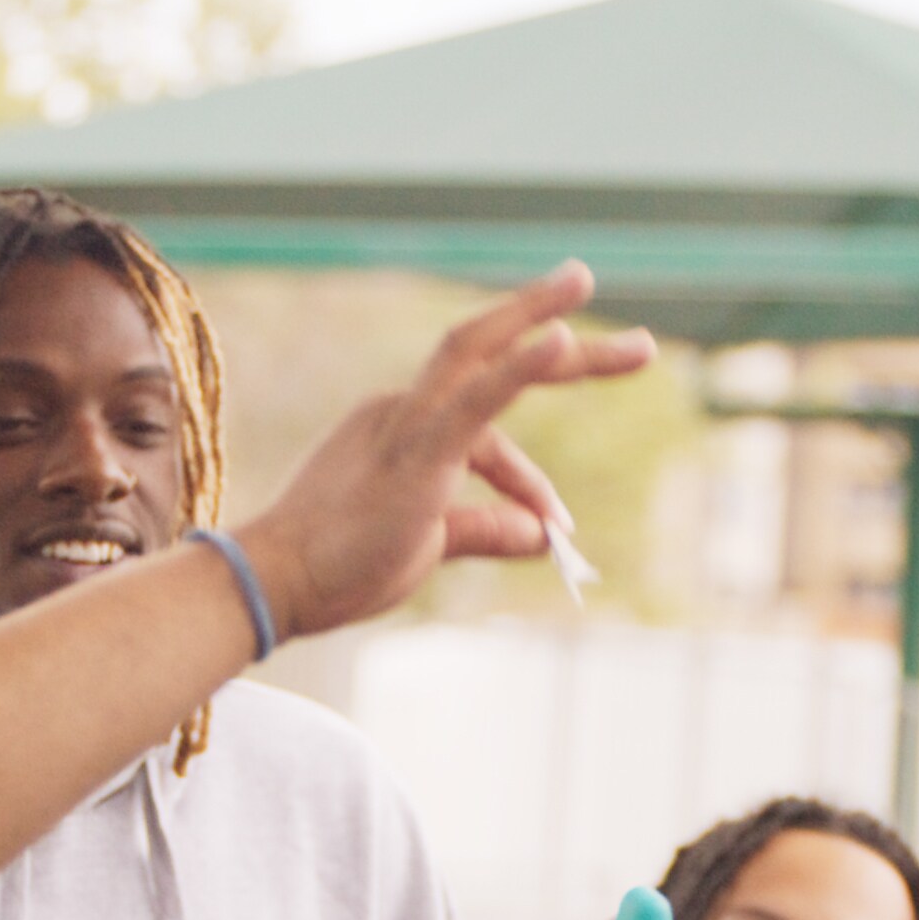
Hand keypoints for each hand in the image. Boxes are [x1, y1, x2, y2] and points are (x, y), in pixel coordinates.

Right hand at [233, 263, 654, 639]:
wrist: (278, 583)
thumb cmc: (338, 567)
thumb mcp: (429, 545)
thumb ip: (485, 528)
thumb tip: (543, 535)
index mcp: (403, 426)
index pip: (485, 426)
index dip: (528, 478)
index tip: (556, 530)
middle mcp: (405, 408)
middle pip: (487, 350)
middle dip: (559, 337)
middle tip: (641, 346)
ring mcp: (408, 422)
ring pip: (486, 355)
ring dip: (561, 341)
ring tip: (639, 347)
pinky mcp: (416, 449)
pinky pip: (476, 395)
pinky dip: (522, 367)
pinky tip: (562, 341)